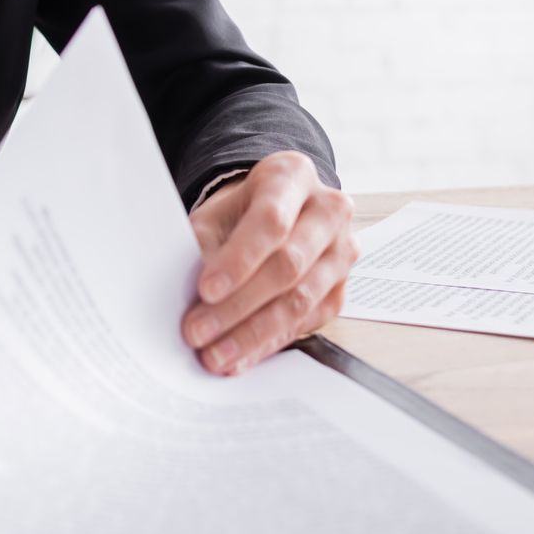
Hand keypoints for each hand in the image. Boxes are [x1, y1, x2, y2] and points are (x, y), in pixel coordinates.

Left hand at [181, 151, 357, 374]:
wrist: (276, 211)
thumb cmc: (241, 210)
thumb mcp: (217, 212)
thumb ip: (205, 245)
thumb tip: (192, 296)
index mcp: (293, 176)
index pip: (270, 221)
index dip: (238, 259)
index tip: (205, 290)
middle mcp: (328, 211)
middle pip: (288, 265)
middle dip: (238, 305)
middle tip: (198, 331)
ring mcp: (342, 251)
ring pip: (300, 300)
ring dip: (253, 333)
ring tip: (215, 355)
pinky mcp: (340, 289)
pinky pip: (307, 322)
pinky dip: (269, 343)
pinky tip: (240, 357)